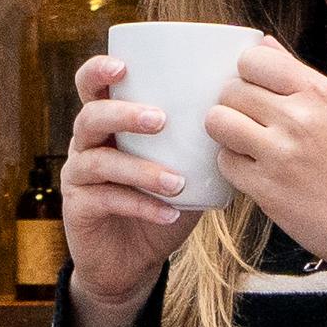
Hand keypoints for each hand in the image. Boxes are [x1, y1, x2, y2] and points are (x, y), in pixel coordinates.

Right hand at [53, 51, 185, 310]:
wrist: (132, 260)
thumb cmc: (160, 202)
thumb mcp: (182, 168)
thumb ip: (200, 143)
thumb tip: (248, 113)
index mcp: (107, 124)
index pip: (91, 86)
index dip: (99, 71)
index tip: (124, 66)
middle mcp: (86, 144)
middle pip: (90, 117)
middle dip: (124, 114)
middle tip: (161, 119)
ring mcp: (78, 177)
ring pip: (99, 162)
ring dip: (141, 169)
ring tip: (176, 181)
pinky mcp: (78, 209)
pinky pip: (108, 201)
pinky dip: (142, 205)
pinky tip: (170, 212)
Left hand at [194, 44, 326, 276]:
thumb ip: (299, 76)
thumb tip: (262, 43)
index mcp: (320, 93)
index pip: (254, 60)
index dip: (246, 73)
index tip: (254, 88)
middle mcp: (298, 119)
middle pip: (231, 91)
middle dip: (234, 104)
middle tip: (250, 121)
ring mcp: (280, 155)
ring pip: (218, 122)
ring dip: (226, 132)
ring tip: (245, 143)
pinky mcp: (266, 190)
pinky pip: (225, 162)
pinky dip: (234, 166)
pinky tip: (255, 171)